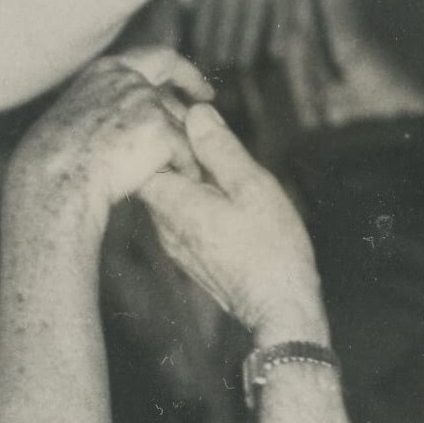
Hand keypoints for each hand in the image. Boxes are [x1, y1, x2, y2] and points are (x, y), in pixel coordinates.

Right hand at [7, 47, 208, 233]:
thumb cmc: (54, 160)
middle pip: (175, 91)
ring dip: (185, 147)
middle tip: (209, 114)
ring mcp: (147, 103)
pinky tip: (187, 184)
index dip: (182, 71)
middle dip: (194, 101)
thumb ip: (104, 107)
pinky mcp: (160, 131)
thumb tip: (124, 121)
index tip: (198, 87)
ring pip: (180, 126)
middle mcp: (130, 79)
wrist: (55, 179)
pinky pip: (185, 153)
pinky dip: (186, 169)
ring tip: (189, 168)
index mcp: (106, 72)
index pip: (156, 57)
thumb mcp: (76, 116)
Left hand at [135, 98, 327, 341]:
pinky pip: (182, 215)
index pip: (144, 154)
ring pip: (169, 194)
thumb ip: (219, 149)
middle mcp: (164, 226)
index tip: (189, 114)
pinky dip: (196, 196)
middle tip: (205, 128)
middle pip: (153, 173)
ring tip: (219, 157)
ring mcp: (174, 244)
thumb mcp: (251, 186)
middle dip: (174, 147)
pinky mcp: (189, 256)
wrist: (279, 308)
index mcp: (174, 203)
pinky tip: (223, 193)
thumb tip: (195, 114)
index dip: (161, 129)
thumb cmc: (271, 249)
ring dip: (188, 173)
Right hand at [182, 0, 321, 80]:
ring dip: (222, 42)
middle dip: (246, 44)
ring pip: (229, 16)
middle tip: (240, 65)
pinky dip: (204, 26)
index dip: (278, 31)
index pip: (281, 6)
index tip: (275, 53)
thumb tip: (277, 2)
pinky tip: (200, 42)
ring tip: (218, 61)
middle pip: (253, 18)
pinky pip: (209, 6)